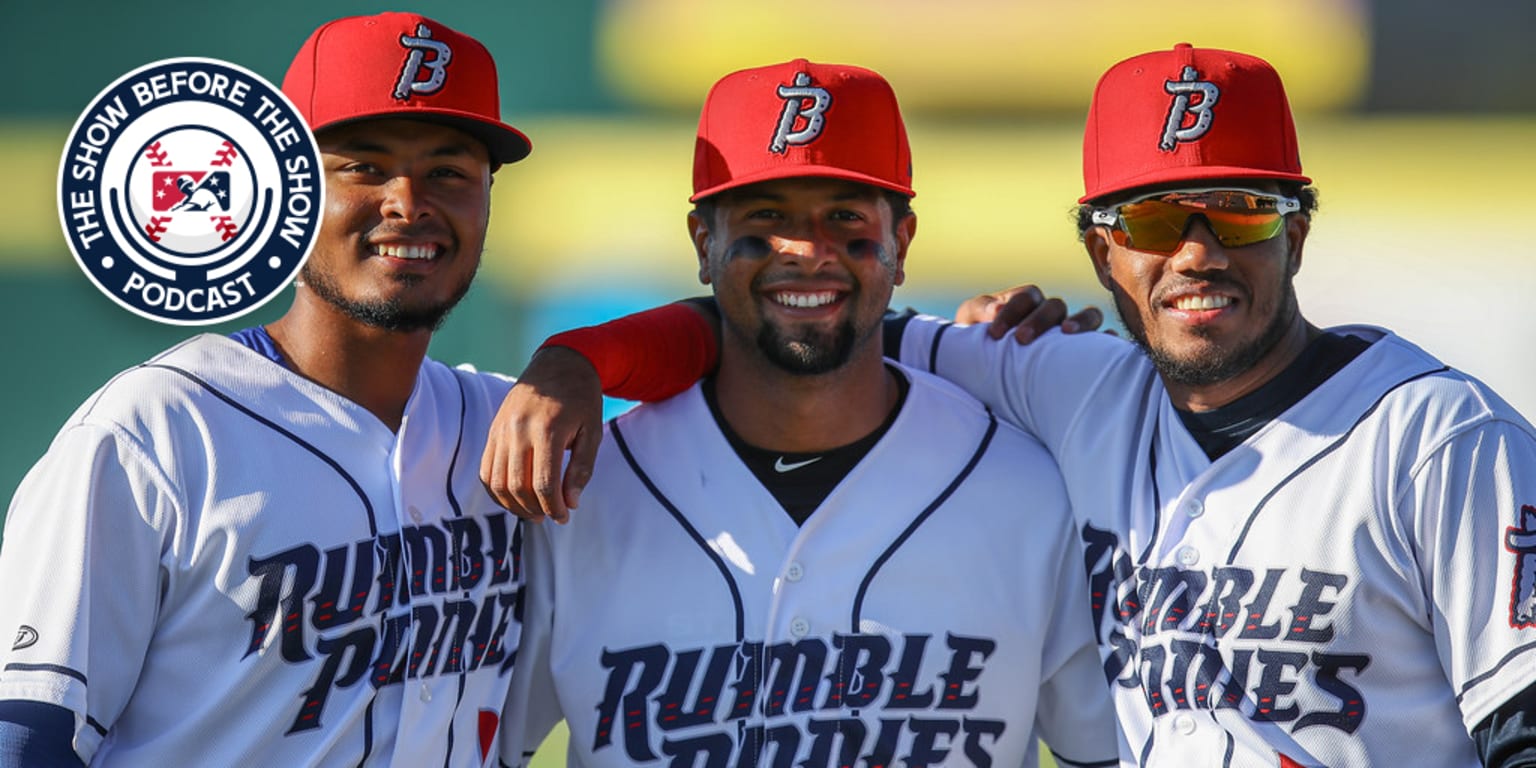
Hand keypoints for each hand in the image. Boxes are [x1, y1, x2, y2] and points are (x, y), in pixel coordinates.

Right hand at [480, 346, 602, 523]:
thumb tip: (570, 502)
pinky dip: (497, 492)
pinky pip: (486, 470)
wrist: (558, 364)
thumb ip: (582, 468)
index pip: (544, 483)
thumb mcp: (593, 431)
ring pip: (498, 482)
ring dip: (515, 505)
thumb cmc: (581, 399)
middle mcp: (519, 429)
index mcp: (548, 429)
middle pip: (519, 486)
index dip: (554, 507)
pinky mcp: (493, 431)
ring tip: (534, 513)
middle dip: (536, 509)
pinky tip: (514, 500)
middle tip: (551, 517)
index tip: (564, 516)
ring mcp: (501, 430)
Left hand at [955, 284, 1106, 343]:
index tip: (994, 334)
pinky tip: (1107, 348)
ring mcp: (1072, 331)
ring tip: (1068, 333)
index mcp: (1027, 301)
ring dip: (1081, 321)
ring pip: (1090, 316)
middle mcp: (1053, 313)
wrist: (985, 369)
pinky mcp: (1086, 351)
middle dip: (1039, 320)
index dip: (1011, 311)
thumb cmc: (979, 339)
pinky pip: (1105, 343)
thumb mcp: (970, 321)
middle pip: (1055, 306)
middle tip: (1021, 340)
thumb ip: (979, 310)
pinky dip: (1109, 341)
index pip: (1025, 297)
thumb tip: (996, 310)